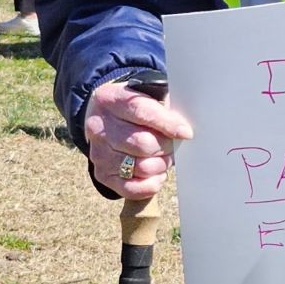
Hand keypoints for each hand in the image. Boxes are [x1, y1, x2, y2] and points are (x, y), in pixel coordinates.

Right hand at [85, 79, 192, 197]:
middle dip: (166, 146)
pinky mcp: (102, 175)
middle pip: (142, 143)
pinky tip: (157, 175)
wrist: (104, 119)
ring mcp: (98, 153)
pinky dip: (150, 185)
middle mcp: (99, 127)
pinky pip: (131, 188)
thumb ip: (163, 105)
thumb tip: (183, 127)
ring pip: (140, 167)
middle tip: (173, 144)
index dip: (167, 124)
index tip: (186, 132)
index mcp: (111, 99)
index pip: (141, 112)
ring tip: (164, 157)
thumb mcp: (145, 95)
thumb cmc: (133, 107)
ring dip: (161, 165)